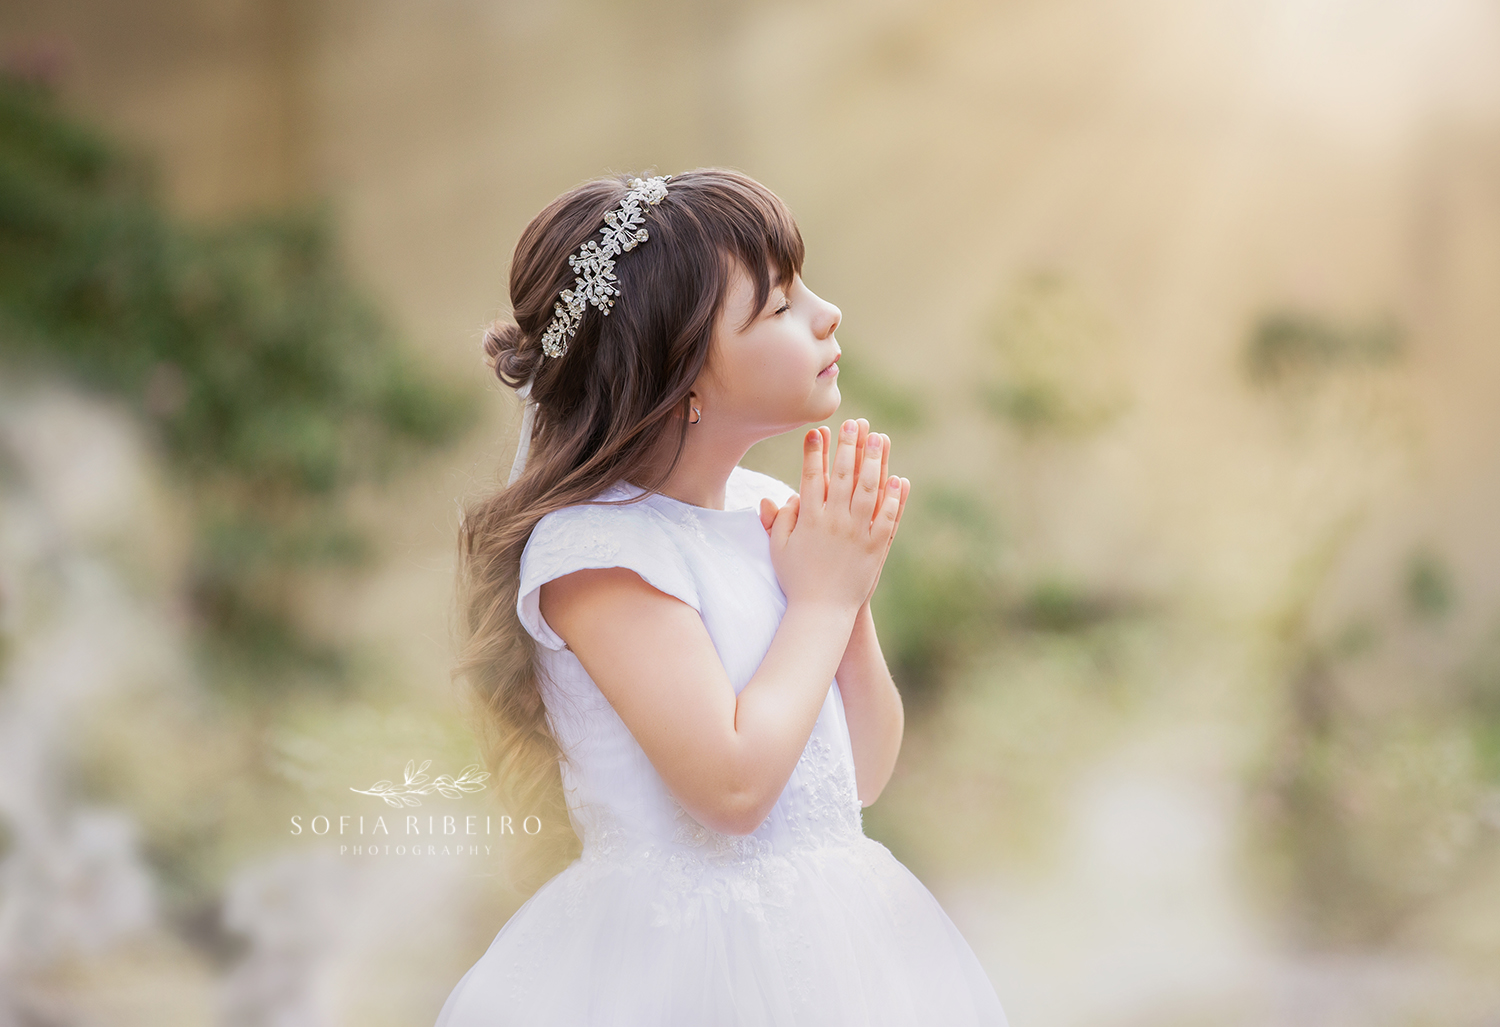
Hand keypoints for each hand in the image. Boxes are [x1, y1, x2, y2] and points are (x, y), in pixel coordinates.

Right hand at [759, 419, 908, 609]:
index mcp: (809, 520)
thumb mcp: (779, 548)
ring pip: (869, 491)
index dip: (814, 453)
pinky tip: (899, 479)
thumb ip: (780, 519)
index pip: (811, 478)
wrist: (822, 612)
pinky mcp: (876, 548)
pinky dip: (895, 499)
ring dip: (875, 462)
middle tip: (854, 423)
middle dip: (849, 446)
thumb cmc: (796, 579)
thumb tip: (780, 496)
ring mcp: (858, 535)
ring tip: (880, 438)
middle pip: (843, 476)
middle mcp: (834, 523)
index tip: (817, 431)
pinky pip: (888, 519)